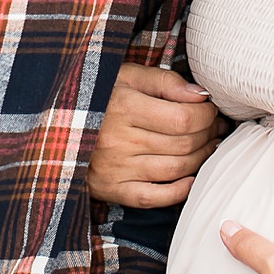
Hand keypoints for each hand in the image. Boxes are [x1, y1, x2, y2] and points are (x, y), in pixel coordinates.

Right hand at [86, 64, 226, 209]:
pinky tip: (192, 179)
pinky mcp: (111, 189)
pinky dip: (178, 191)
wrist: (57, 125)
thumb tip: (201, 95)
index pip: (184, 118)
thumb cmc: (99, 95)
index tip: (212, 110)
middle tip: (216, 127)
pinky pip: (153, 198)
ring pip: (175, 170)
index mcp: (124, 106)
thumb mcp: (126, 75)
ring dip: (201, 159)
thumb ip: (164, 81)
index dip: (207, 115)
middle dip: (209, 135)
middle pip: (184, 144)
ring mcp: (115, 169)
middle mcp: (119, 140)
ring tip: (210, 146)